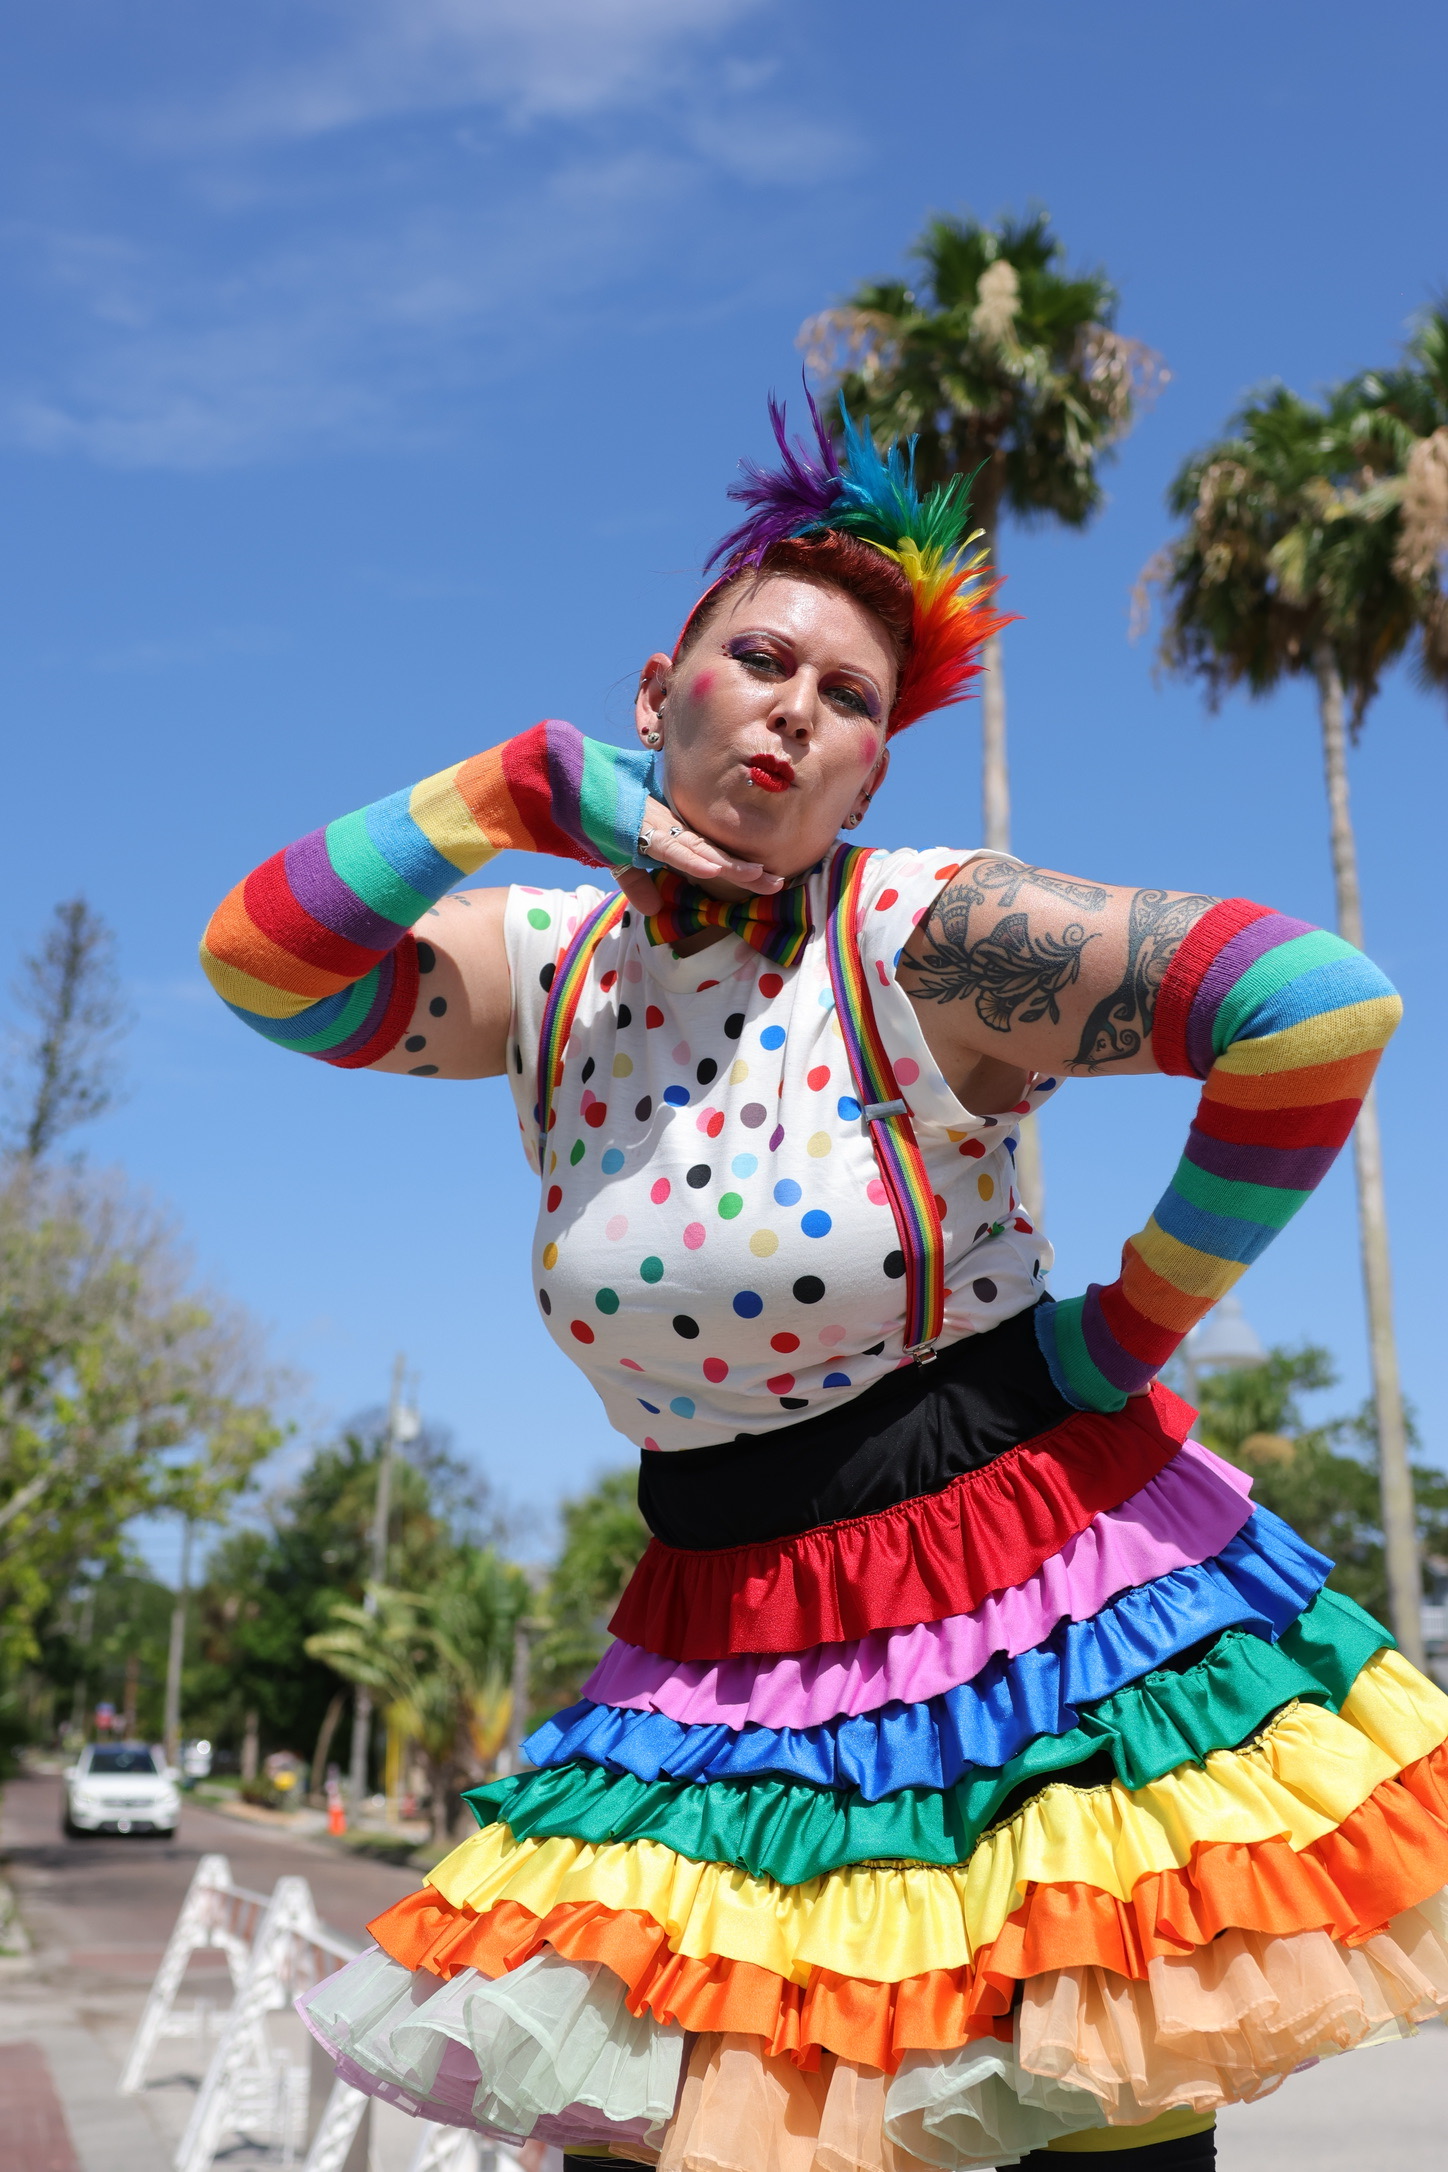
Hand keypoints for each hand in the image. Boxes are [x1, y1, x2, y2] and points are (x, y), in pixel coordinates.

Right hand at [619, 796, 783, 914]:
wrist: (579, 791)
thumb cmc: (603, 821)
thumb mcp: (621, 862)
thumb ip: (638, 885)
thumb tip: (653, 910)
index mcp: (673, 836)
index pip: (713, 854)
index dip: (739, 868)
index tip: (767, 879)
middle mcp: (674, 830)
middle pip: (717, 853)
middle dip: (746, 871)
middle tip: (778, 883)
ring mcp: (661, 829)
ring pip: (702, 850)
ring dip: (729, 865)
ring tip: (757, 875)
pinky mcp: (644, 831)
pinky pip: (671, 849)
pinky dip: (692, 859)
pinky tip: (712, 870)